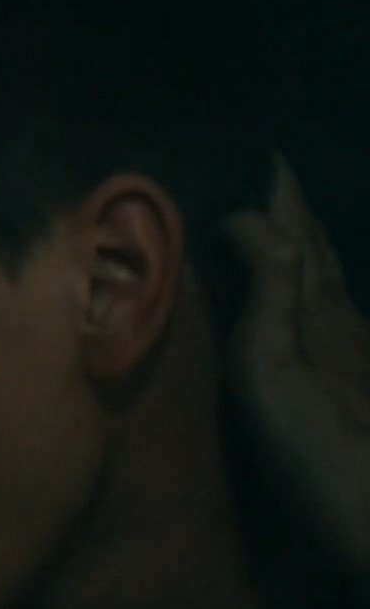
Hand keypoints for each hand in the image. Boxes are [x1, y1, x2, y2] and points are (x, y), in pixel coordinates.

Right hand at [225, 158, 369, 568]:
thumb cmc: (324, 454)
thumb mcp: (274, 367)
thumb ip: (269, 290)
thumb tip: (249, 216)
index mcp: (320, 314)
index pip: (297, 238)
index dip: (280, 197)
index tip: (262, 154)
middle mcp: (345, 328)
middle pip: (319, 258)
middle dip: (293, 216)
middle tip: (269, 179)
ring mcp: (359, 365)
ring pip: (332, 290)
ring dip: (306, 255)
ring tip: (284, 231)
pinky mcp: (363, 400)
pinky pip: (335, 324)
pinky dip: (315, 299)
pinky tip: (318, 312)